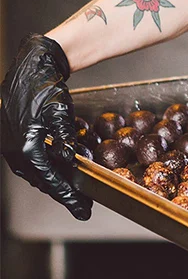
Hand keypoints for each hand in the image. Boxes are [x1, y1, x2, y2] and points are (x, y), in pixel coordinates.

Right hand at [1, 34, 91, 219]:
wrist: (29, 68)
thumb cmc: (44, 87)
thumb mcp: (59, 110)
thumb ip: (64, 136)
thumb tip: (69, 158)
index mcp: (27, 147)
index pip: (51, 180)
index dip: (68, 197)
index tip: (83, 210)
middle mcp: (16, 152)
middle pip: (43, 181)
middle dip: (64, 194)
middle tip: (83, 206)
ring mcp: (12, 147)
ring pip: (36, 174)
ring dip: (54, 183)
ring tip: (73, 192)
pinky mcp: (14, 140)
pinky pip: (31, 163)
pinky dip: (46, 170)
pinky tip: (59, 171)